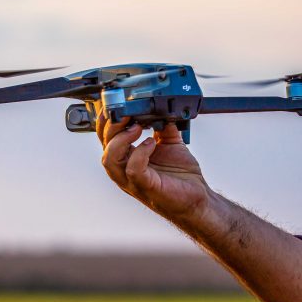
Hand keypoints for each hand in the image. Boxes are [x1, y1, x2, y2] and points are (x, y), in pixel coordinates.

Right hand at [97, 112, 211, 222]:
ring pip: (110, 160)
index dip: (106, 120)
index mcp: (127, 158)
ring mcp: (133, 180)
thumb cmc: (180, 177)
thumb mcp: (170, 143)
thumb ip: (163, 126)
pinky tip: (151, 143)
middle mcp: (125, 170)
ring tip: (136, 128)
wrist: (196, 198)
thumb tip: (161, 107)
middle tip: (125, 113)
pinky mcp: (146, 186)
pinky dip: (140, 153)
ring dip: (120, 140)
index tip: (117, 104)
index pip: (106, 138)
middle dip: (111, 126)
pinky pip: (133, 170)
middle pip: (104, 146)